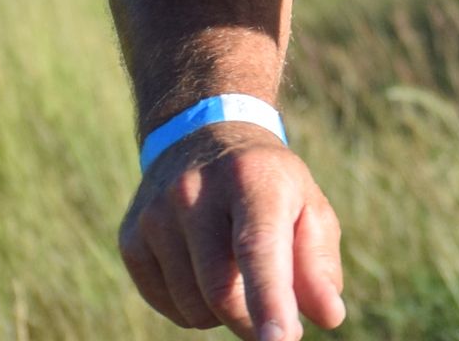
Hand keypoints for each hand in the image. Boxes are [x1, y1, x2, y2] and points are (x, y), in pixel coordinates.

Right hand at [119, 126, 346, 339]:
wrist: (204, 139)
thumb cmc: (270, 185)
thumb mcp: (307, 207)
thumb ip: (318, 263)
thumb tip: (329, 317)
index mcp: (252, 178)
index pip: (258, 247)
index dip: (270, 299)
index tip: (281, 340)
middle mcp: (195, 192)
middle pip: (221, 291)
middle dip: (253, 320)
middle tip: (274, 320)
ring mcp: (155, 215)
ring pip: (193, 306)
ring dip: (223, 313)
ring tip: (237, 272)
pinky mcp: (130, 239)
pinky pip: (168, 305)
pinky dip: (194, 308)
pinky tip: (205, 271)